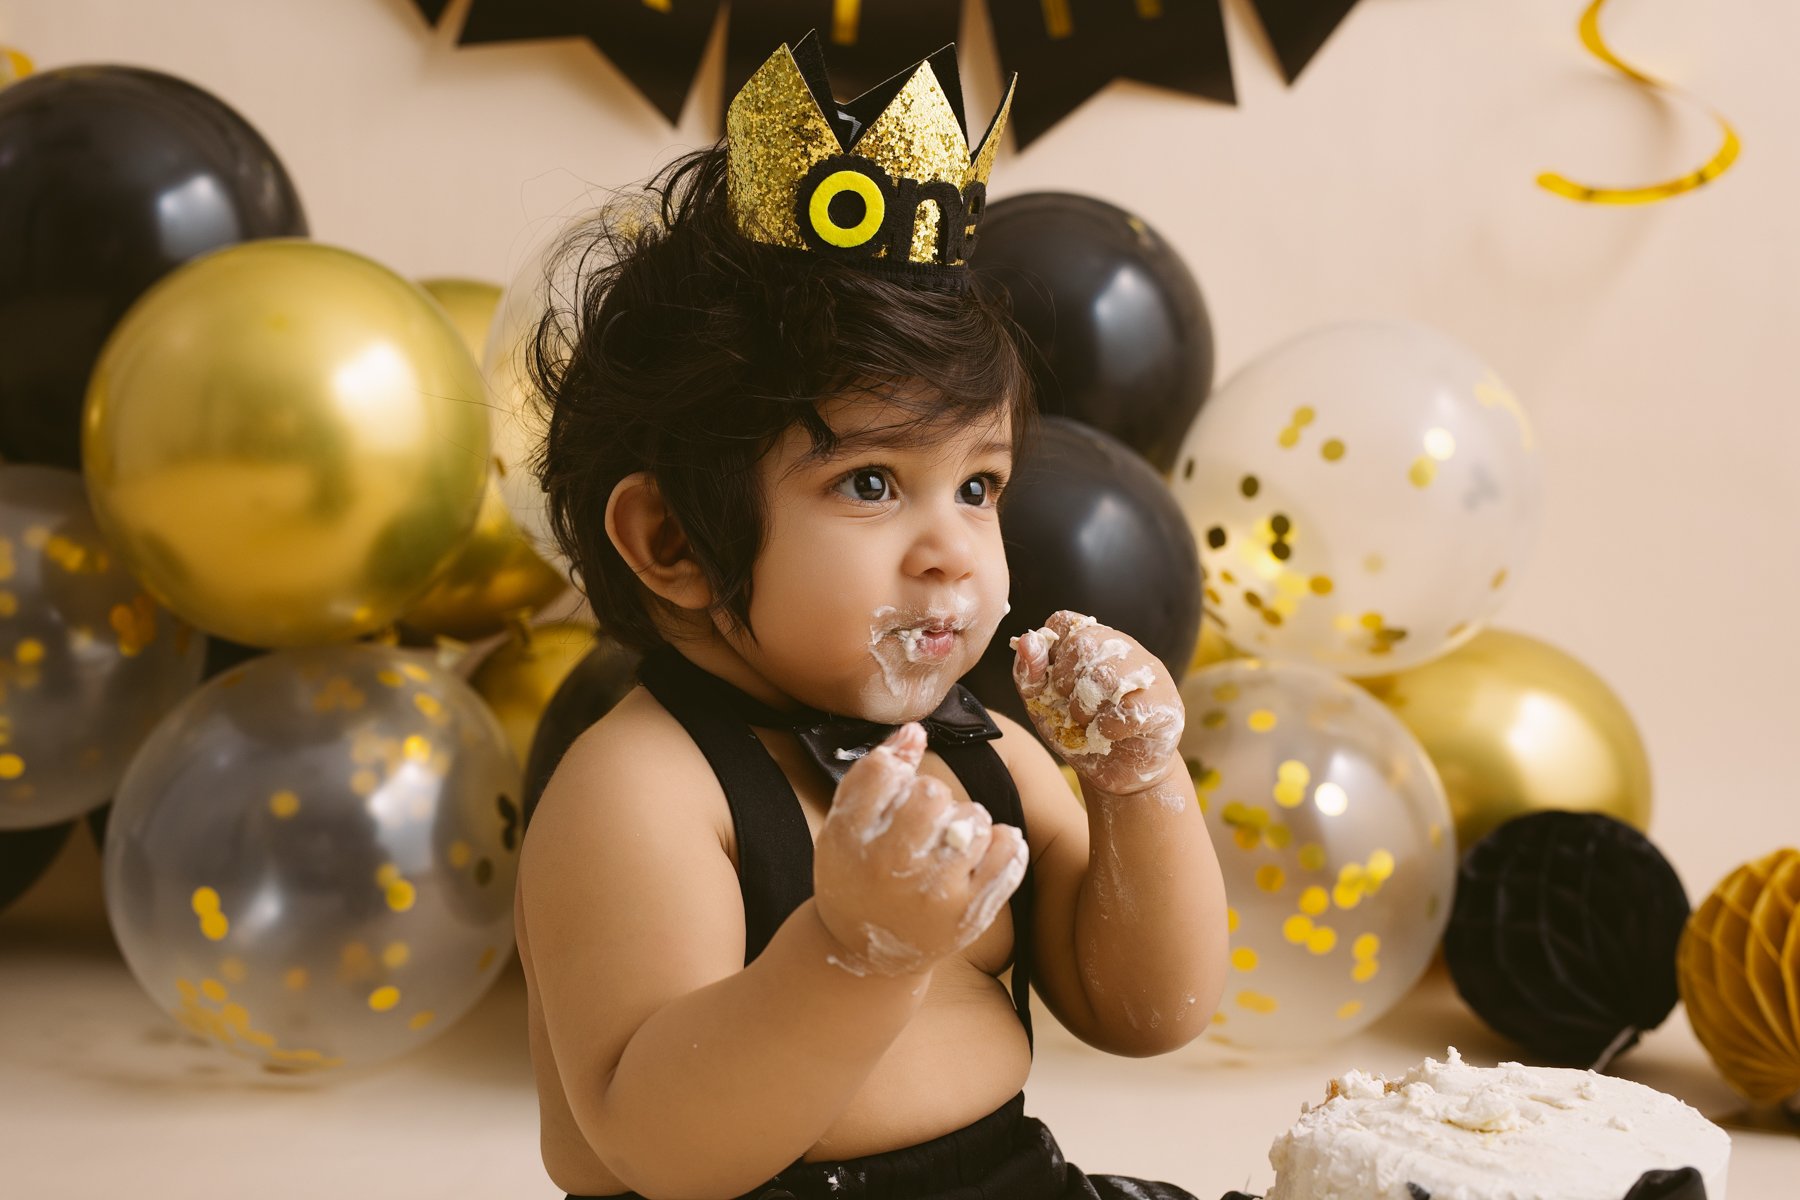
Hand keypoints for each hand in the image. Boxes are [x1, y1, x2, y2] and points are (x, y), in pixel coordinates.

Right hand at [813, 724, 1028, 977]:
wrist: (865, 953)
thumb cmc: (856, 875)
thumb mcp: (846, 825)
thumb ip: (876, 771)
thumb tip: (916, 729)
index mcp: (849, 840)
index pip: (885, 772)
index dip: (898, 771)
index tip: (897, 791)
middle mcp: (889, 869)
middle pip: (932, 793)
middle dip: (933, 797)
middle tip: (926, 822)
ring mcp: (934, 894)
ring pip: (974, 818)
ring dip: (968, 822)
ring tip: (951, 843)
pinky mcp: (970, 914)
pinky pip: (1006, 852)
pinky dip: (1002, 843)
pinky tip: (982, 852)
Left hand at [1011, 610, 1184, 795]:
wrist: (1114, 773)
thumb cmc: (1077, 732)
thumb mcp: (1042, 704)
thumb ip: (1030, 673)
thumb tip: (1027, 640)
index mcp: (1091, 642)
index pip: (1064, 622)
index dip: (1049, 653)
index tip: (1052, 683)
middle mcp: (1122, 648)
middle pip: (1085, 641)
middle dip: (1066, 681)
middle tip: (1071, 708)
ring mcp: (1148, 673)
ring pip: (1107, 673)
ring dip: (1085, 707)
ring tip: (1088, 723)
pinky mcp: (1165, 703)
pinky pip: (1129, 708)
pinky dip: (1107, 728)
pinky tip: (1109, 735)